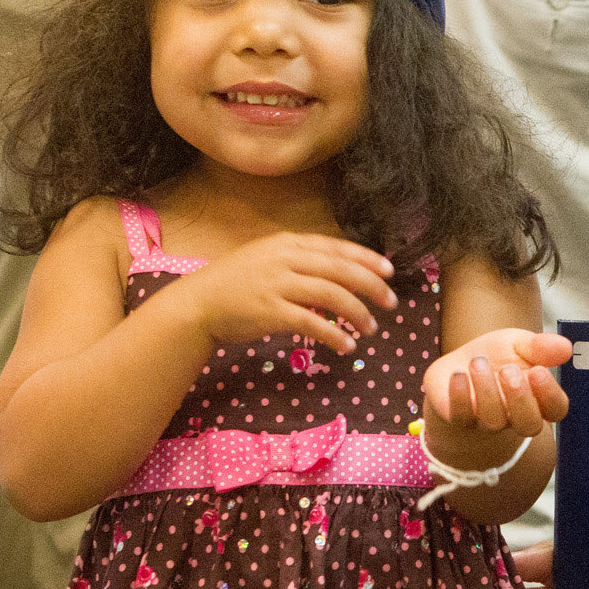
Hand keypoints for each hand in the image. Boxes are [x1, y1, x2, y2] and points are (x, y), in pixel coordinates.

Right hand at [172, 233, 396, 351]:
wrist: (197, 304)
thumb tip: (341, 274)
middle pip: (340, 270)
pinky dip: (334, 334)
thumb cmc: (235, 284)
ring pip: (331, 295)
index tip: (389, 271)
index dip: (366, 259)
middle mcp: (284, 259)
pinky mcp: (270, 311)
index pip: (336, 247)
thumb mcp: (267, 259)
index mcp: (287, 243)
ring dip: (357, 313)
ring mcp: (277, 284)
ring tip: (371, 328)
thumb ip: (301, 262)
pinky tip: (346, 345)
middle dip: (371, 286)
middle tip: (391, 302)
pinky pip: (312, 323)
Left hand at [424, 330, 571, 438]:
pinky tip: (458, 375)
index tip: (537, 370)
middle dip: (520, 398)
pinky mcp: (459, 419)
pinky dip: (460, 395)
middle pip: (529, 425)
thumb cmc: (496, 358)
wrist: (458, 366)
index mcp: (538, 398)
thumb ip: (541, 346)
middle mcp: (515, 416)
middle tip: (508, 370)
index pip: (556, 408)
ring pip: (493, 420)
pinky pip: (461, 417)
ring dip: (487, 389)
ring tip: (478, 362)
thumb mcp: (519, 344)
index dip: (549, 394)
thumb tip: (566, 347)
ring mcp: (487, 422)